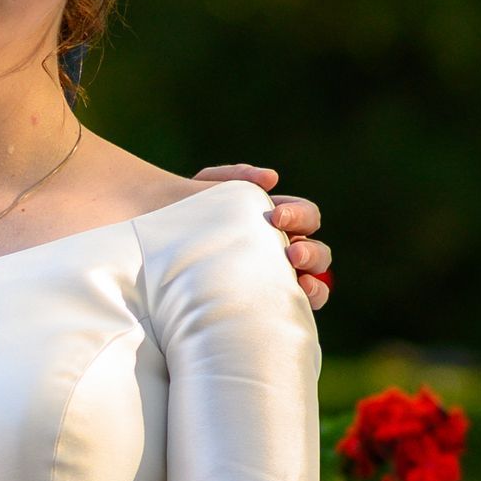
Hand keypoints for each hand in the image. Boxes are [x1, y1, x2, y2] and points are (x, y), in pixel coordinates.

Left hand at [192, 162, 332, 311]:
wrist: (164, 248)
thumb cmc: (189, 214)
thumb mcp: (207, 188)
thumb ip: (237, 176)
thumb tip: (272, 178)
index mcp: (278, 221)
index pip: (305, 215)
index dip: (299, 214)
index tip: (277, 217)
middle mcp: (285, 249)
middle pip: (317, 249)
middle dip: (310, 251)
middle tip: (291, 252)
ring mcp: (281, 277)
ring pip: (316, 278)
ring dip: (314, 279)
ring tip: (300, 280)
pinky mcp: (270, 300)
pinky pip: (300, 304)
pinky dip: (308, 300)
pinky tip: (297, 298)